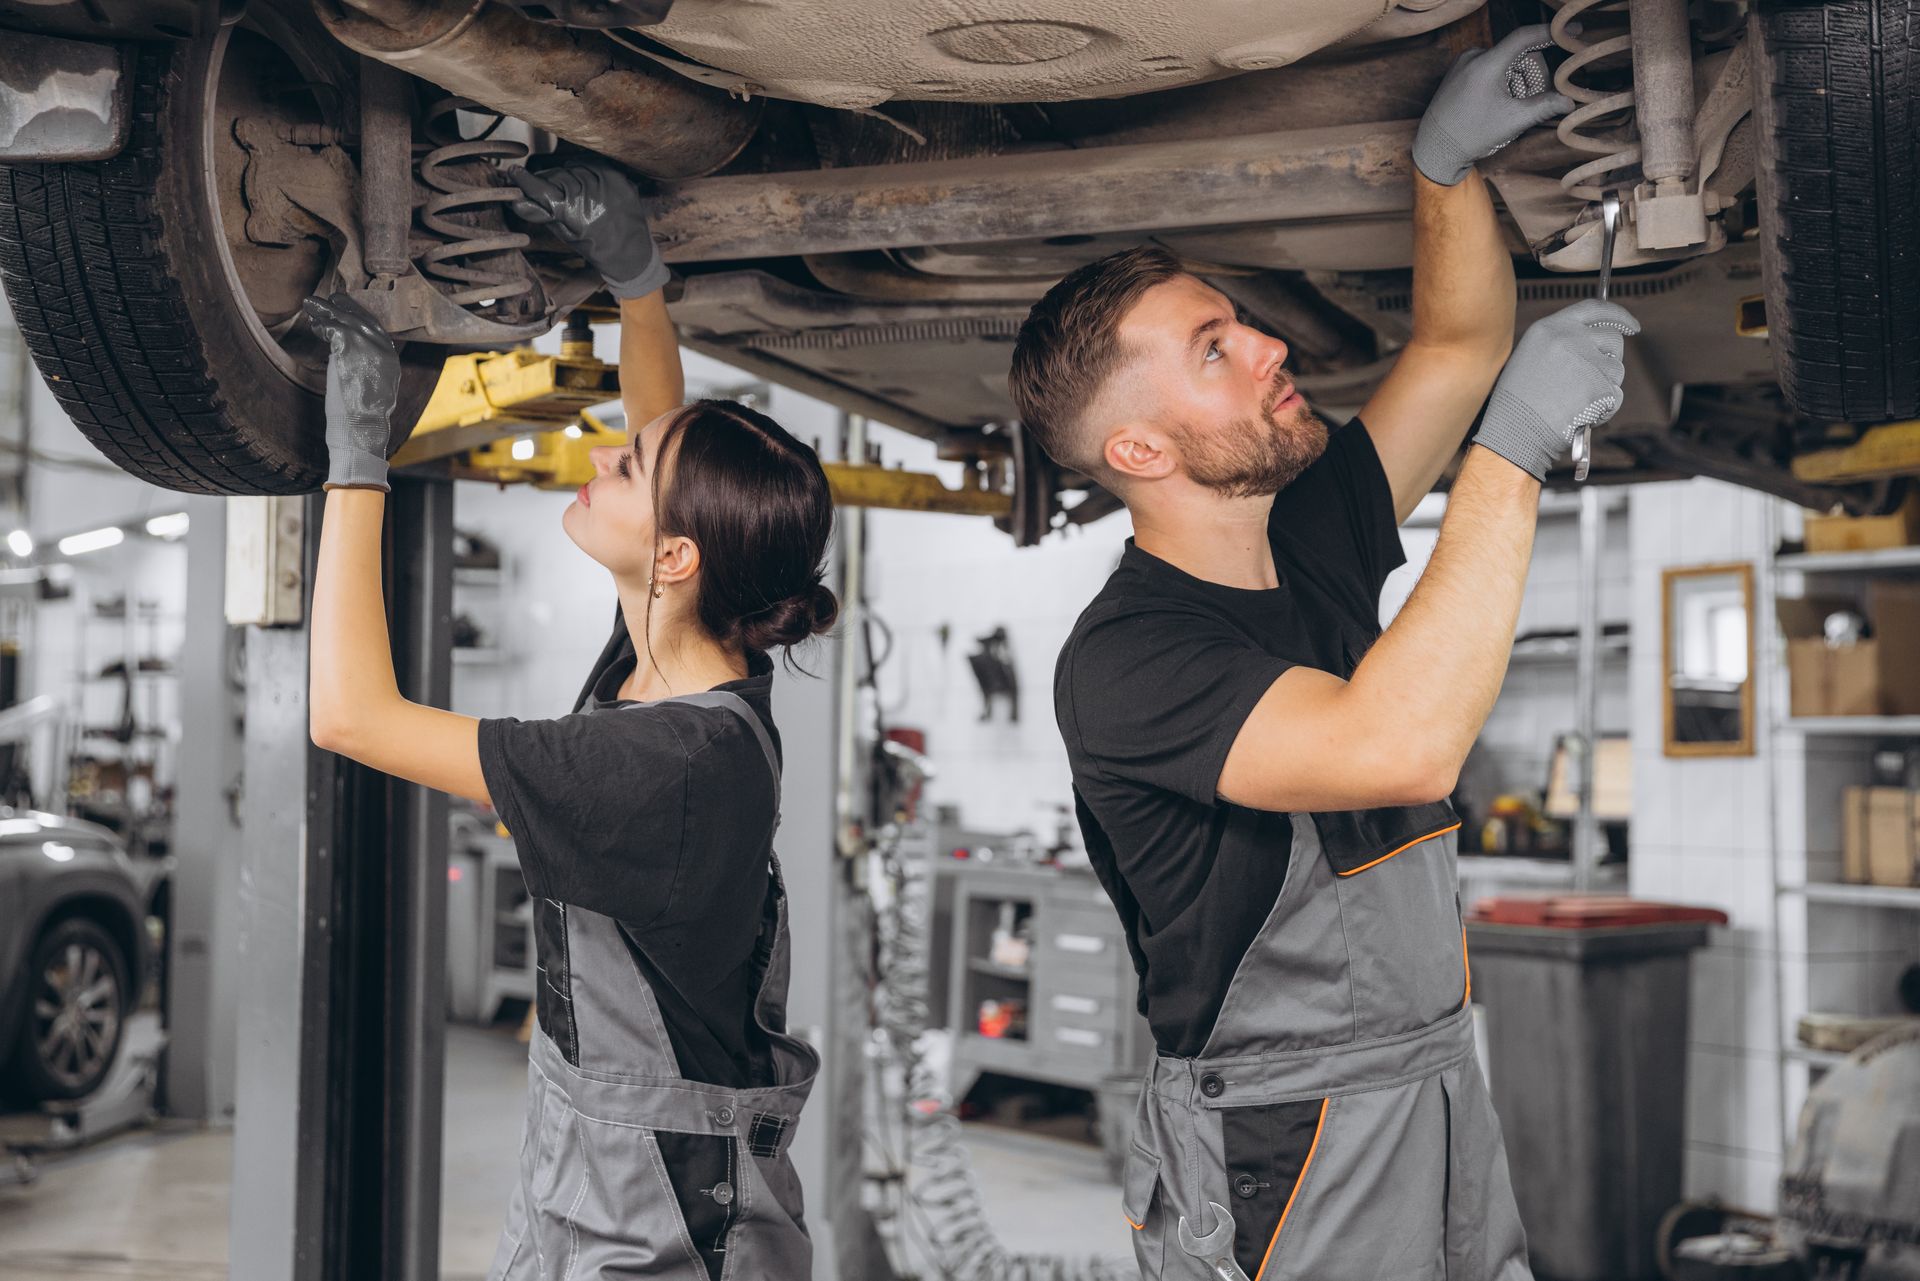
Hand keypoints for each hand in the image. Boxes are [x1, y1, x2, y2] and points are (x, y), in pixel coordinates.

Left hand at [301, 293, 399, 491]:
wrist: (362, 426)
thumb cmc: (362, 416)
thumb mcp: (376, 388)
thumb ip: (369, 369)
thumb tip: (354, 359)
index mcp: (390, 359)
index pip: (376, 329)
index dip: (358, 317)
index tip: (346, 310)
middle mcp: (383, 349)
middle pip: (361, 319)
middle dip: (344, 307)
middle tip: (330, 298)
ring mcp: (367, 346)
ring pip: (345, 319)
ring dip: (326, 310)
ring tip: (311, 304)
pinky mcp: (349, 347)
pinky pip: (332, 328)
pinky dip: (322, 325)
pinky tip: (314, 325)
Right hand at [508, 162, 668, 299]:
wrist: (631, 254)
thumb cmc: (595, 247)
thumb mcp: (566, 235)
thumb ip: (543, 214)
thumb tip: (519, 199)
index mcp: (573, 212)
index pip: (541, 188)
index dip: (525, 180)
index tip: (514, 173)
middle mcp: (590, 195)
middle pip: (556, 175)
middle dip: (547, 180)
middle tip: (547, 188)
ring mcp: (606, 184)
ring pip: (573, 167)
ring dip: (567, 174)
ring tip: (571, 191)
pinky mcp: (619, 178)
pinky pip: (592, 164)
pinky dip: (584, 170)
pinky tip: (585, 182)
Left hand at [1412, 25, 1574, 185]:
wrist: (1434, 149)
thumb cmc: (1471, 136)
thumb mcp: (1512, 121)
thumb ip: (1544, 106)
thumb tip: (1569, 102)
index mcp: (1486, 64)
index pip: (1525, 37)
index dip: (1551, 32)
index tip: (1573, 29)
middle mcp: (1473, 56)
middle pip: (1518, 55)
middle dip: (1530, 77)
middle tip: (1528, 103)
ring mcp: (1463, 62)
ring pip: (1505, 63)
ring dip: (1516, 82)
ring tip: (1507, 109)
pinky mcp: (1458, 70)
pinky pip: (1489, 68)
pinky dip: (1501, 83)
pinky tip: (1495, 105)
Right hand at [1475, 299, 1638, 479]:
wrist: (1514, 431)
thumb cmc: (1517, 402)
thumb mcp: (1531, 356)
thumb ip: (1562, 342)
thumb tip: (1595, 342)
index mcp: (1550, 327)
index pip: (1595, 309)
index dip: (1618, 316)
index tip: (1631, 326)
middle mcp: (1571, 338)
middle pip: (1612, 339)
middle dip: (1610, 359)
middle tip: (1594, 379)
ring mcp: (1587, 361)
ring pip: (1616, 370)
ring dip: (1604, 387)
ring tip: (1575, 402)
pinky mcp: (1599, 386)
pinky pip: (1615, 396)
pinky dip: (1604, 409)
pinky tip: (1580, 414)